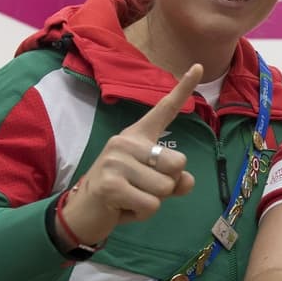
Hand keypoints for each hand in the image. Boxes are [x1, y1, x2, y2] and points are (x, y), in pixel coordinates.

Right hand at [59, 65, 201, 245]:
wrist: (82, 213)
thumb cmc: (121, 195)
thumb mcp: (152, 184)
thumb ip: (174, 180)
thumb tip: (186, 181)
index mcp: (137, 136)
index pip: (164, 109)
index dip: (183, 88)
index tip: (199, 66)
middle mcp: (125, 141)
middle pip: (178, 164)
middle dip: (167, 185)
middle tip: (141, 189)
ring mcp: (115, 161)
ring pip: (165, 187)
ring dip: (153, 202)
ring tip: (130, 199)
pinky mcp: (110, 185)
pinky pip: (151, 205)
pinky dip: (142, 214)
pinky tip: (123, 208)